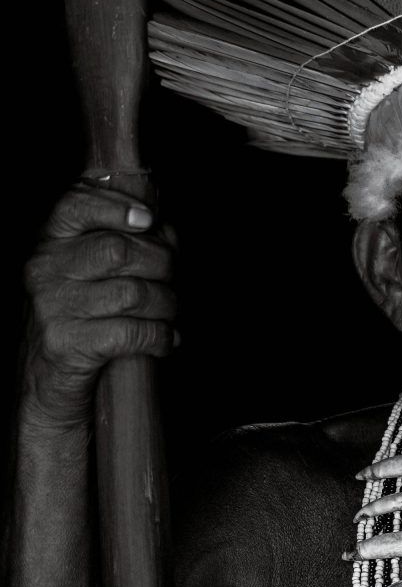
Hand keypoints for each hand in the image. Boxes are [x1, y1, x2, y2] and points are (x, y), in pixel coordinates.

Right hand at [23, 182, 177, 425]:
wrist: (50, 382)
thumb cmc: (86, 317)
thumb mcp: (96, 273)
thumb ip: (129, 241)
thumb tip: (166, 230)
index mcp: (53, 242)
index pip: (76, 204)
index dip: (117, 207)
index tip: (148, 219)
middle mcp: (46, 269)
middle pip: (120, 250)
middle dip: (162, 265)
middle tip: (170, 281)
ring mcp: (53, 307)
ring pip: (133, 292)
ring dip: (167, 305)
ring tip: (170, 314)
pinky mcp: (67, 344)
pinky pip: (132, 332)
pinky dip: (161, 336)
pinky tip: (167, 340)